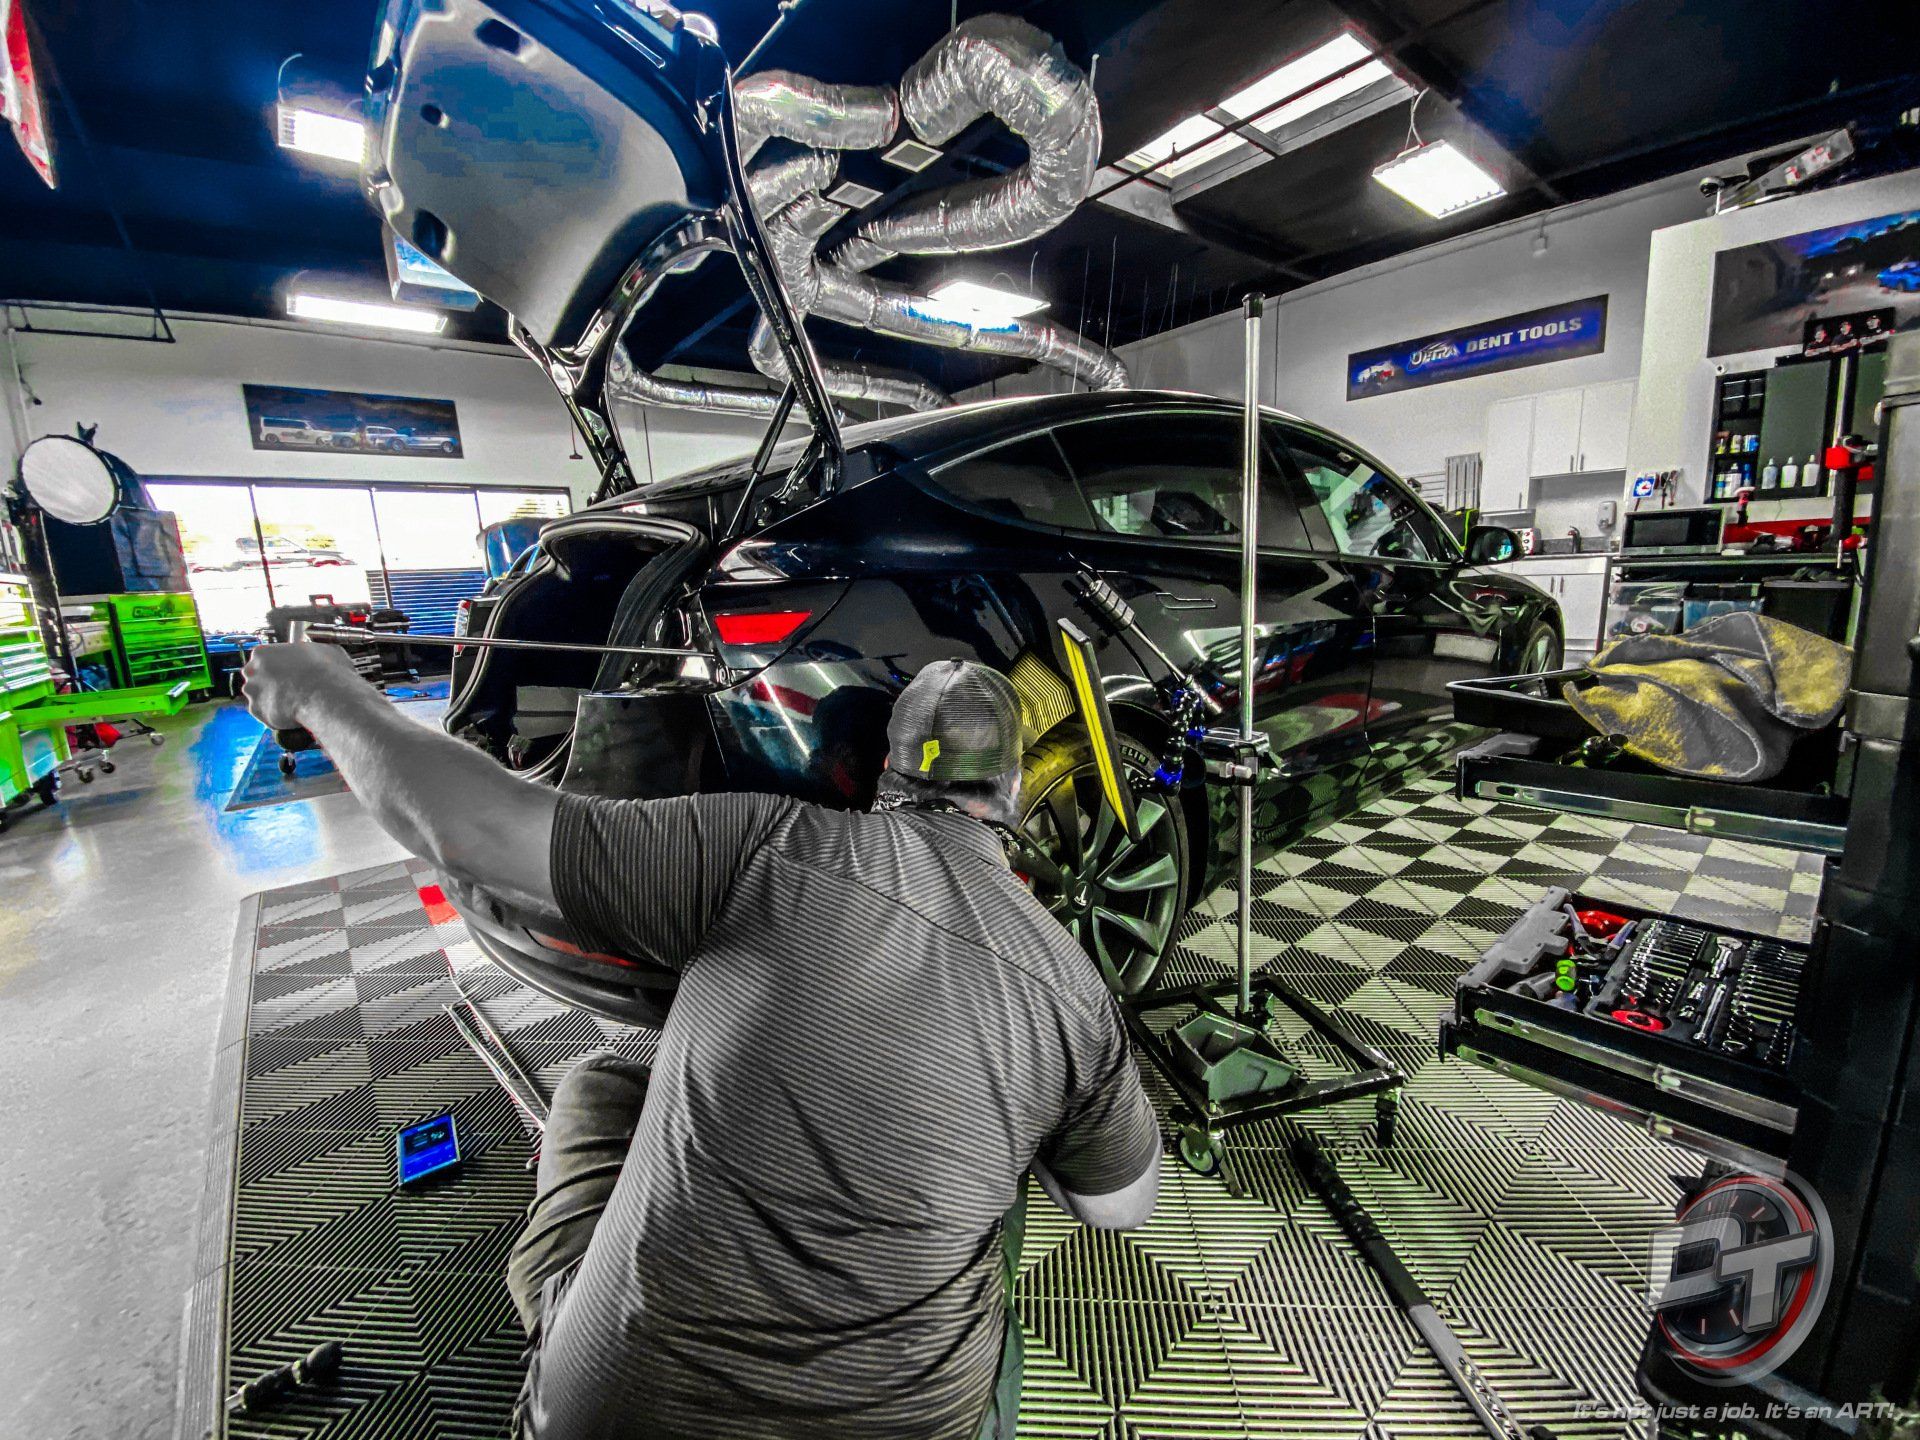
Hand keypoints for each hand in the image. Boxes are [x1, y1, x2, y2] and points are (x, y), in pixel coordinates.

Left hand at [242, 643, 365, 730]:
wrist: (324, 696)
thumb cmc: (325, 671)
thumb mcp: (324, 650)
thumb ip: (312, 652)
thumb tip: (320, 656)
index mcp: (263, 652)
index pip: (264, 659)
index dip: (278, 667)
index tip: (288, 672)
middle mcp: (252, 670)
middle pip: (258, 677)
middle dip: (270, 684)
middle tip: (290, 689)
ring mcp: (252, 692)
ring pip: (260, 697)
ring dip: (273, 700)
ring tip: (295, 703)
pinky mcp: (257, 711)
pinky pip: (266, 714)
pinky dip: (276, 716)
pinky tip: (292, 713)